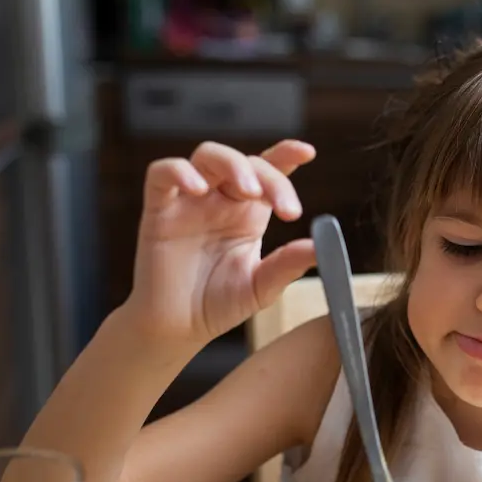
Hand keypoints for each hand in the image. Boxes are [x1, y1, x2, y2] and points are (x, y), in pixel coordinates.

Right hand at [126, 140, 317, 345]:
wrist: (177, 328)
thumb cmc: (218, 304)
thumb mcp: (261, 287)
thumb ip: (288, 265)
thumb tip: (322, 247)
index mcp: (249, 213)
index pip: (269, 171)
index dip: (286, 154)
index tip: (308, 152)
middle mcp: (221, 200)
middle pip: (244, 162)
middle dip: (267, 176)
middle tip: (285, 208)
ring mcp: (189, 202)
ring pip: (206, 156)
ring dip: (231, 164)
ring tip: (249, 191)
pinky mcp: (158, 210)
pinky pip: (161, 174)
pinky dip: (179, 172)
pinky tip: (197, 188)